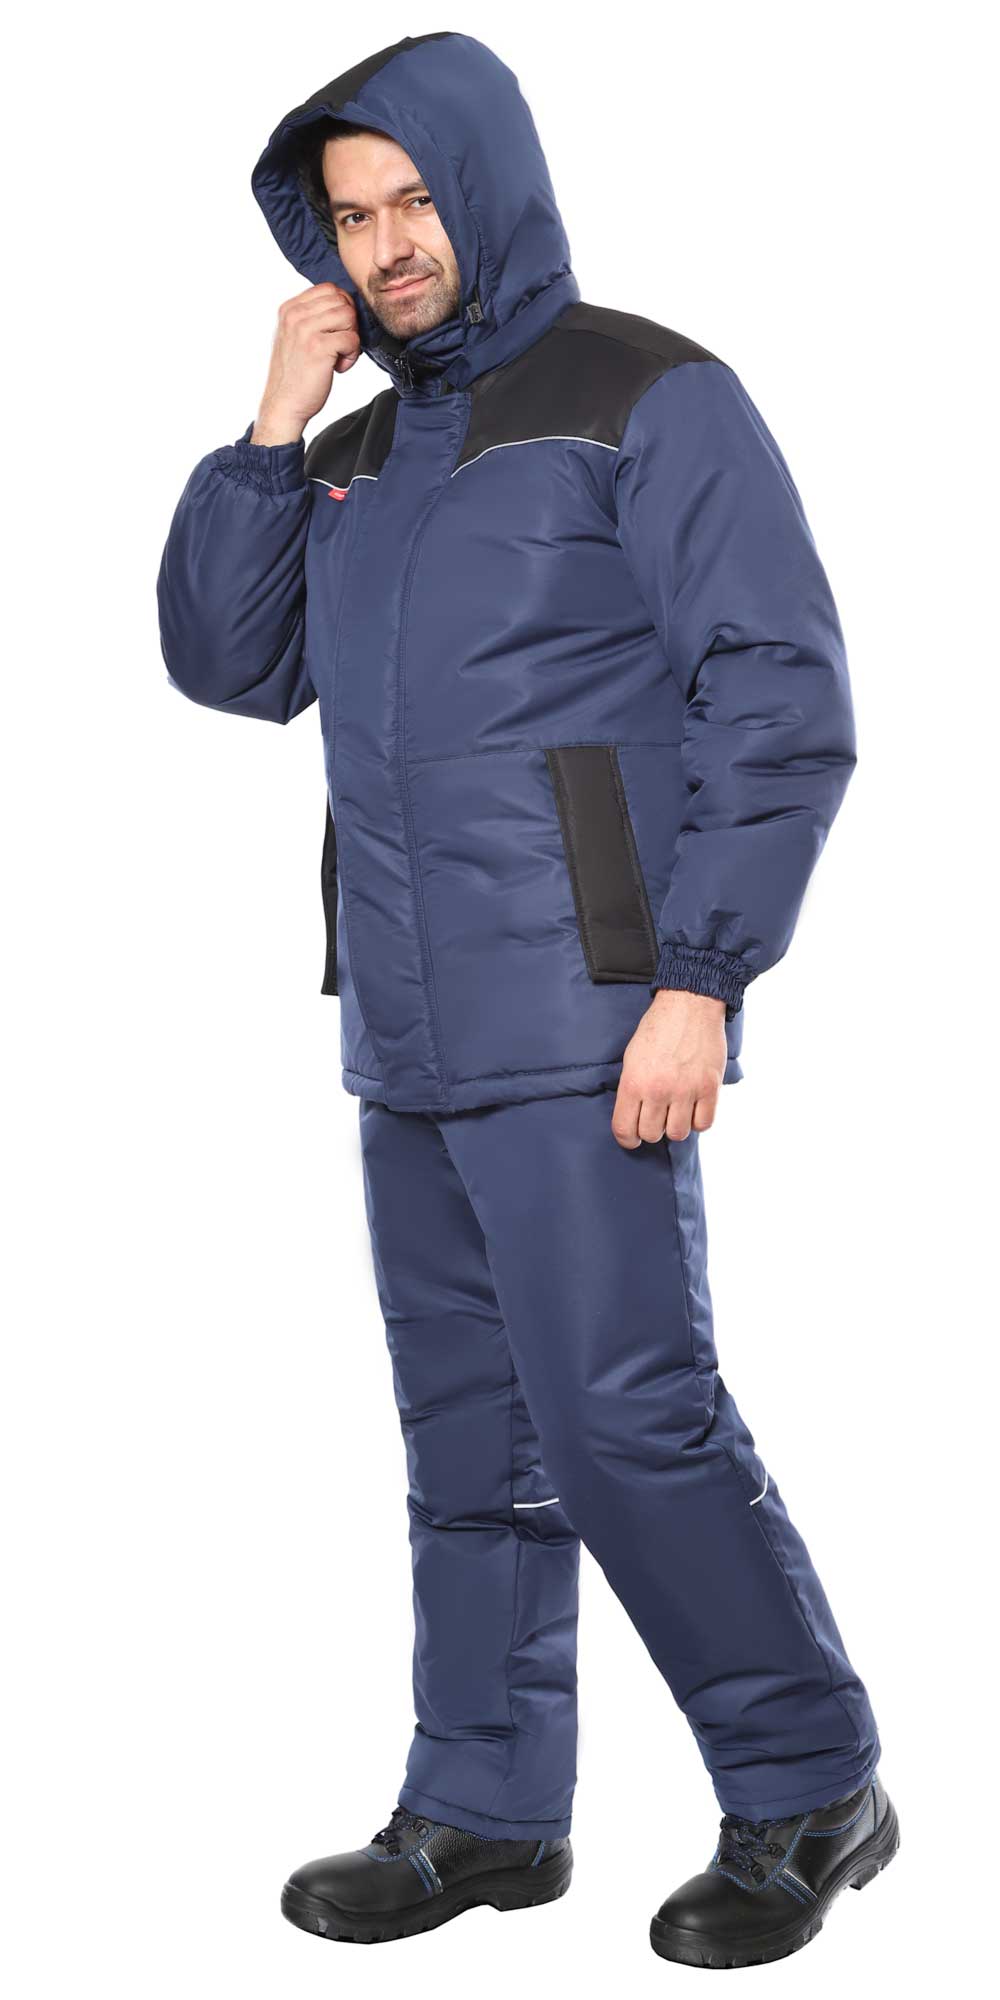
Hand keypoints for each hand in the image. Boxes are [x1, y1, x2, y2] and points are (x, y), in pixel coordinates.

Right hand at [251, 283, 361, 443]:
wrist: (284, 404)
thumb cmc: (294, 374)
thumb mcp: (294, 336)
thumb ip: (310, 317)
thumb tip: (343, 304)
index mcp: (289, 309)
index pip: (329, 289)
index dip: (342, 307)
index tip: (337, 330)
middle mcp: (295, 315)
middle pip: (342, 301)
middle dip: (349, 323)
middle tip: (339, 345)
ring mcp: (305, 329)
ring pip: (349, 316)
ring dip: (351, 338)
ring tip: (339, 356)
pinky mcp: (318, 346)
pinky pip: (352, 339)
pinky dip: (352, 356)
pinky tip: (338, 368)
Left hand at [611, 990, 726, 1148]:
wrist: (689, 1004)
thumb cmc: (657, 1028)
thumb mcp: (631, 1057)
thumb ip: (632, 1088)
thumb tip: (633, 1117)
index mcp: (634, 1082)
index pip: (625, 1130)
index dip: (627, 1139)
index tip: (632, 1137)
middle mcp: (659, 1090)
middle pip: (652, 1135)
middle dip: (652, 1130)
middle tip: (656, 1117)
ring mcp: (686, 1090)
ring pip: (678, 1134)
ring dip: (676, 1126)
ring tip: (676, 1111)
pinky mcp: (710, 1087)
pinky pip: (704, 1124)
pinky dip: (699, 1121)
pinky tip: (694, 1108)